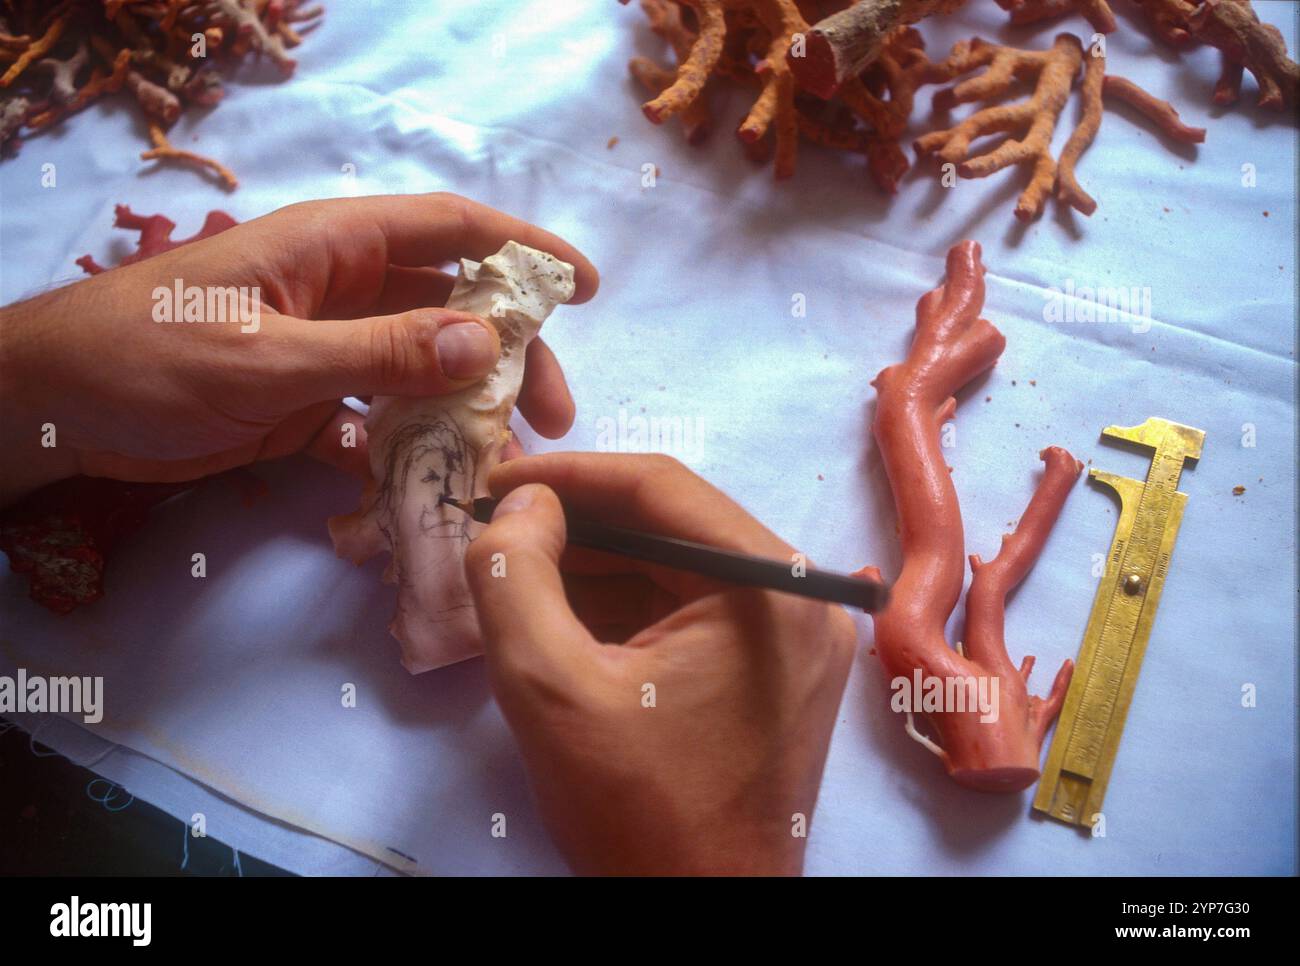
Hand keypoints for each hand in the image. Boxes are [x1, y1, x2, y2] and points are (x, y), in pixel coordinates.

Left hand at [0, 193, 597, 505]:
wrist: (53, 411)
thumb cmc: (146, 357)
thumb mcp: (268, 356)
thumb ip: (378, 352)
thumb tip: (483, 341)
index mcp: (333, 248)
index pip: (449, 231)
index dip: (522, 251)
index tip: (584, 287)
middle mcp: (341, 292)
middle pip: (450, 309)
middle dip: (507, 356)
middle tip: (551, 417)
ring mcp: (326, 351)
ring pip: (422, 371)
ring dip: (465, 413)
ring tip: (505, 463)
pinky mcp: (307, 406)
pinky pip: (379, 423)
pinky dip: (409, 453)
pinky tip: (433, 491)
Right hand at [464, 453, 857, 874]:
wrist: (701, 918)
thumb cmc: (636, 813)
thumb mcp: (550, 689)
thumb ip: (515, 578)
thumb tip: (519, 505)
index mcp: (770, 590)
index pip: (660, 489)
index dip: (568, 475)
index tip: (494, 477)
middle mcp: (799, 599)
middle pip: (671, 524)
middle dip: (577, 523)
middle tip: (497, 523)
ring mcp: (793, 636)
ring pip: (676, 566)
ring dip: (595, 564)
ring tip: (516, 569)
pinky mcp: (774, 670)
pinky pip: (691, 610)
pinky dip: (626, 605)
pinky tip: (562, 612)